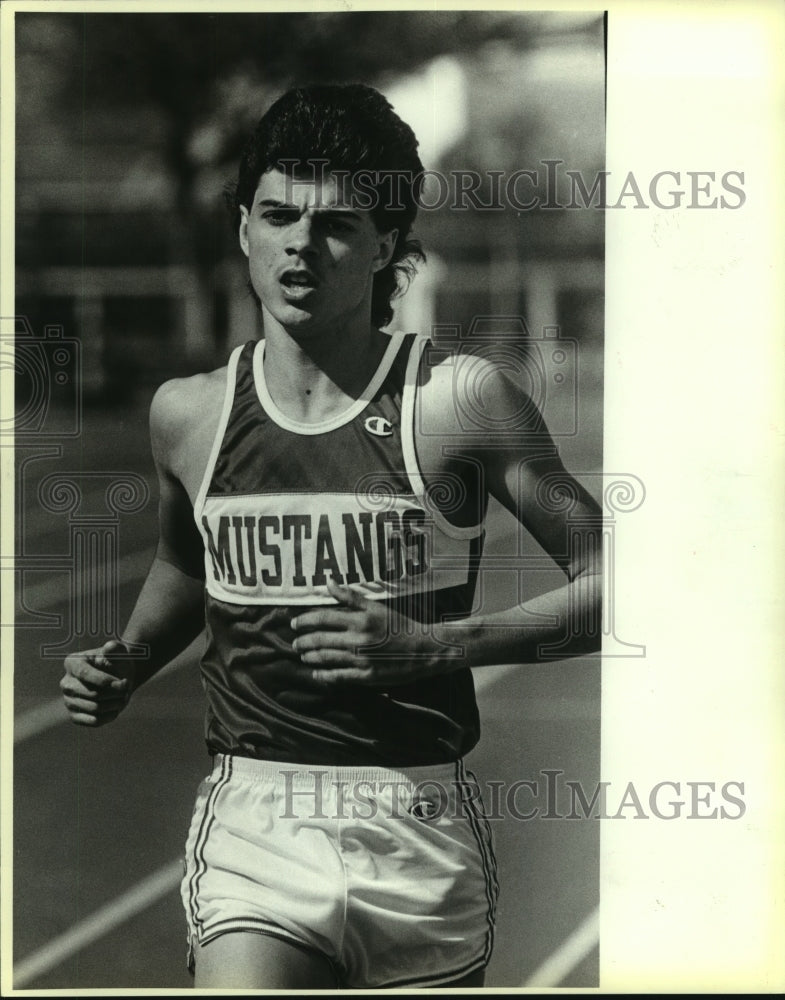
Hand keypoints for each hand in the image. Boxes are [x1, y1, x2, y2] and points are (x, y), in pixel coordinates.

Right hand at [61, 639, 136, 726]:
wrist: (119, 677)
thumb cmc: (118, 661)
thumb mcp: (119, 652)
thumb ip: (116, 648)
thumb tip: (110, 647)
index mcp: (72, 663)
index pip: (85, 675)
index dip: (107, 681)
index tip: (124, 682)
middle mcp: (66, 683)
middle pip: (93, 694)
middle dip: (116, 693)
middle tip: (126, 688)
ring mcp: (68, 700)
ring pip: (95, 708)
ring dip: (116, 703)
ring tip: (123, 696)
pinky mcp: (75, 716)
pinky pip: (94, 721)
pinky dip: (110, 715)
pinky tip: (116, 707)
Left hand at [291, 578, 453, 685]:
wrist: (426, 649)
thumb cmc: (401, 625)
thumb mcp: (377, 606)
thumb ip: (350, 596)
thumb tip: (327, 582)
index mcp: (360, 619)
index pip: (323, 618)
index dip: (305, 621)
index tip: (294, 623)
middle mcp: (358, 639)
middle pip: (320, 639)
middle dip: (303, 641)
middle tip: (295, 643)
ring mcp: (361, 659)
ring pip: (326, 658)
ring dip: (310, 657)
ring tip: (303, 656)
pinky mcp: (366, 676)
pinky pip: (339, 677)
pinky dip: (324, 676)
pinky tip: (316, 675)